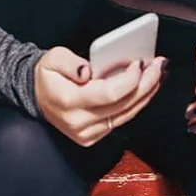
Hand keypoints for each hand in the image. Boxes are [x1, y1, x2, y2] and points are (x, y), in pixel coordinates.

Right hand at [34, 46, 165, 145]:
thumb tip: (89, 70)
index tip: (139, 63)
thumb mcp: (53, 58)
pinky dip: (135, 104)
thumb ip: (70, 63)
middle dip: (145, 84)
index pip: (107, 94)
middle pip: (122, 105)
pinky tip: (145, 89)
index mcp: (67, 101)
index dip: (128, 80)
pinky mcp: (92, 137)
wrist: (37, 95)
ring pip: (125, 115)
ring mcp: (86, 133)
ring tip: (157, 76)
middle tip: (158, 66)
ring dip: (145, 95)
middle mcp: (78, 122)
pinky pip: (120, 120)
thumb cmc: (48, 74)